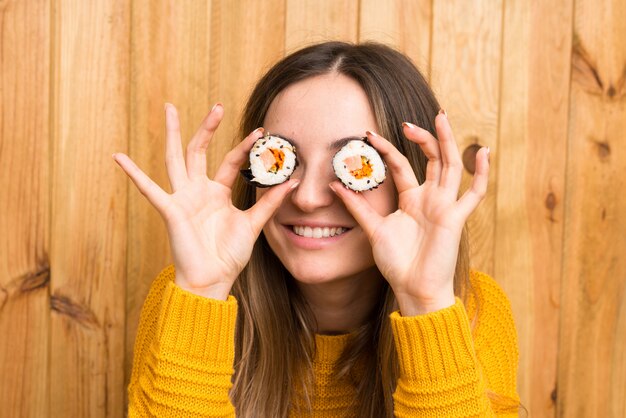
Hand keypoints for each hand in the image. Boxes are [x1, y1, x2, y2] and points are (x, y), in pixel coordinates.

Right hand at [113, 103, 297, 298]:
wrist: (213, 280)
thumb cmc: (229, 255)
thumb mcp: (253, 224)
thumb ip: (269, 202)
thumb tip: (293, 182)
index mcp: (218, 193)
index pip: (231, 161)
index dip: (245, 147)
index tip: (262, 131)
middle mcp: (199, 190)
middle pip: (200, 151)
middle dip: (207, 128)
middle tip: (218, 105)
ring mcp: (183, 198)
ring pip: (176, 159)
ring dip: (173, 134)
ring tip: (169, 108)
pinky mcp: (170, 210)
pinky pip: (150, 190)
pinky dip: (134, 174)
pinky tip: (118, 157)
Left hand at [330, 112, 488, 314]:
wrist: (414, 289)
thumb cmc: (397, 262)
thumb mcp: (373, 229)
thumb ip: (357, 207)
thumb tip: (335, 186)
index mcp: (411, 199)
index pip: (401, 165)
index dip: (387, 149)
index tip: (369, 134)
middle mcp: (430, 198)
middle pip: (431, 159)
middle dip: (422, 138)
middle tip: (406, 122)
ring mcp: (445, 206)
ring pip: (451, 167)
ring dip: (447, 142)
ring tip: (441, 117)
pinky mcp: (456, 219)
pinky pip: (474, 194)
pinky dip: (481, 174)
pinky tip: (483, 152)